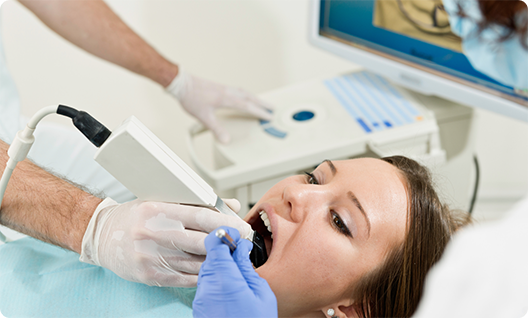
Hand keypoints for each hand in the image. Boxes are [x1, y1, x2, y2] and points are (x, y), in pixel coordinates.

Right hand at [79, 198, 250, 286]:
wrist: (101, 235)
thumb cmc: (136, 216)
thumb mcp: (163, 200)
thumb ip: (197, 202)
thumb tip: (230, 205)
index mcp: (156, 210)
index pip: (199, 216)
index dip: (225, 222)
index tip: (241, 226)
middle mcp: (152, 234)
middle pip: (200, 241)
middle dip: (226, 242)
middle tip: (243, 241)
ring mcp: (150, 257)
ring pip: (195, 262)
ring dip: (218, 260)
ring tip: (232, 254)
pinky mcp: (150, 275)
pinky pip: (185, 278)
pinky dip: (203, 274)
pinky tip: (213, 268)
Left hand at [166, 68, 272, 143]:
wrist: (181, 83)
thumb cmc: (191, 98)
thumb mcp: (204, 117)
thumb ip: (216, 129)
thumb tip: (226, 140)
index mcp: (226, 99)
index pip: (248, 106)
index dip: (259, 112)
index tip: (269, 116)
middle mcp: (227, 92)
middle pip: (250, 97)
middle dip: (262, 103)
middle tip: (272, 108)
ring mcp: (224, 88)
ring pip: (245, 92)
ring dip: (255, 98)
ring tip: (261, 102)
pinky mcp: (219, 87)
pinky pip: (238, 90)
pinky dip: (245, 94)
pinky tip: (242, 97)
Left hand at [193, 226, 276, 317]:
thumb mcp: (261, 294)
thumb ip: (247, 267)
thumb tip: (241, 249)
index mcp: (225, 279)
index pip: (214, 243)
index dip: (224, 235)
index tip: (234, 235)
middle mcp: (207, 286)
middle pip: (209, 255)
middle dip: (224, 251)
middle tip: (240, 254)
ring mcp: (201, 297)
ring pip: (206, 269)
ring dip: (220, 266)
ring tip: (237, 273)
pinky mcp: (199, 307)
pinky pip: (205, 284)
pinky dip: (215, 280)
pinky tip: (230, 287)